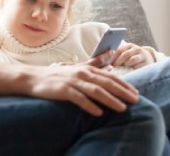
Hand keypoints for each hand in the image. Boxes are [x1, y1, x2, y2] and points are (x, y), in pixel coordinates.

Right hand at [24, 64, 138, 115]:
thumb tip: (110, 55)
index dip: (124, 85)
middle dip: (123, 92)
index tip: (135, 93)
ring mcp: (72, 82)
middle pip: (106, 83)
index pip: (110, 77)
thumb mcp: (76, 66)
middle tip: (136, 100)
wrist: (33, 78)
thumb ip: (93, 63)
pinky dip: (90, 105)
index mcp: (86, 68)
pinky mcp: (63, 90)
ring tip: (122, 108)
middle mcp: (81, 73)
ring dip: (110, 100)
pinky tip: (99, 113)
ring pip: (95, 91)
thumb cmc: (56, 75)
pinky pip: (79, 99)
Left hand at [110, 43, 153, 68]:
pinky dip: (132, 69)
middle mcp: (136, 49)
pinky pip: (138, 66)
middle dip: (118, 62)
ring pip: (132, 60)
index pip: (120, 50)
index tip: (109, 63)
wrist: (148, 59)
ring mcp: (142, 56)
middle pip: (125, 55)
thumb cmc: (132, 57)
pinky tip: (128, 72)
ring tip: (121, 68)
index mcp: (130, 45)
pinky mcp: (146, 63)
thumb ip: (119, 55)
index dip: (114, 57)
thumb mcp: (127, 53)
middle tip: (113, 67)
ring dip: (125, 65)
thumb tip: (108, 61)